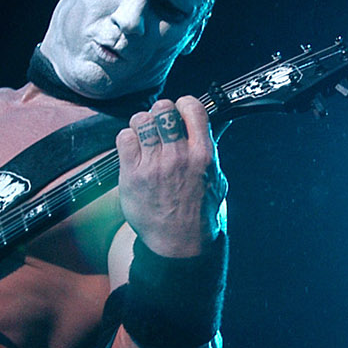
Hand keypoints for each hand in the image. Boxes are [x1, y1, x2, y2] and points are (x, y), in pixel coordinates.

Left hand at [116, 96, 225, 257]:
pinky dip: (128, 139)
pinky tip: (135, 150)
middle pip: (163, 109)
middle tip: (161, 123)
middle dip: (161, 111)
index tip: (181, 112)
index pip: (192, 107)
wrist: (179, 242)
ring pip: (141, 120)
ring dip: (143, 124)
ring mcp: (154, 165)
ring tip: (147, 136)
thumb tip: (222, 121)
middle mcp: (178, 156)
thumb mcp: (217, 177)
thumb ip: (214, 147)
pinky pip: (124, 138)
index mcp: (203, 154)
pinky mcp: (132, 174)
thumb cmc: (199, 211)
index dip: (184, 105)